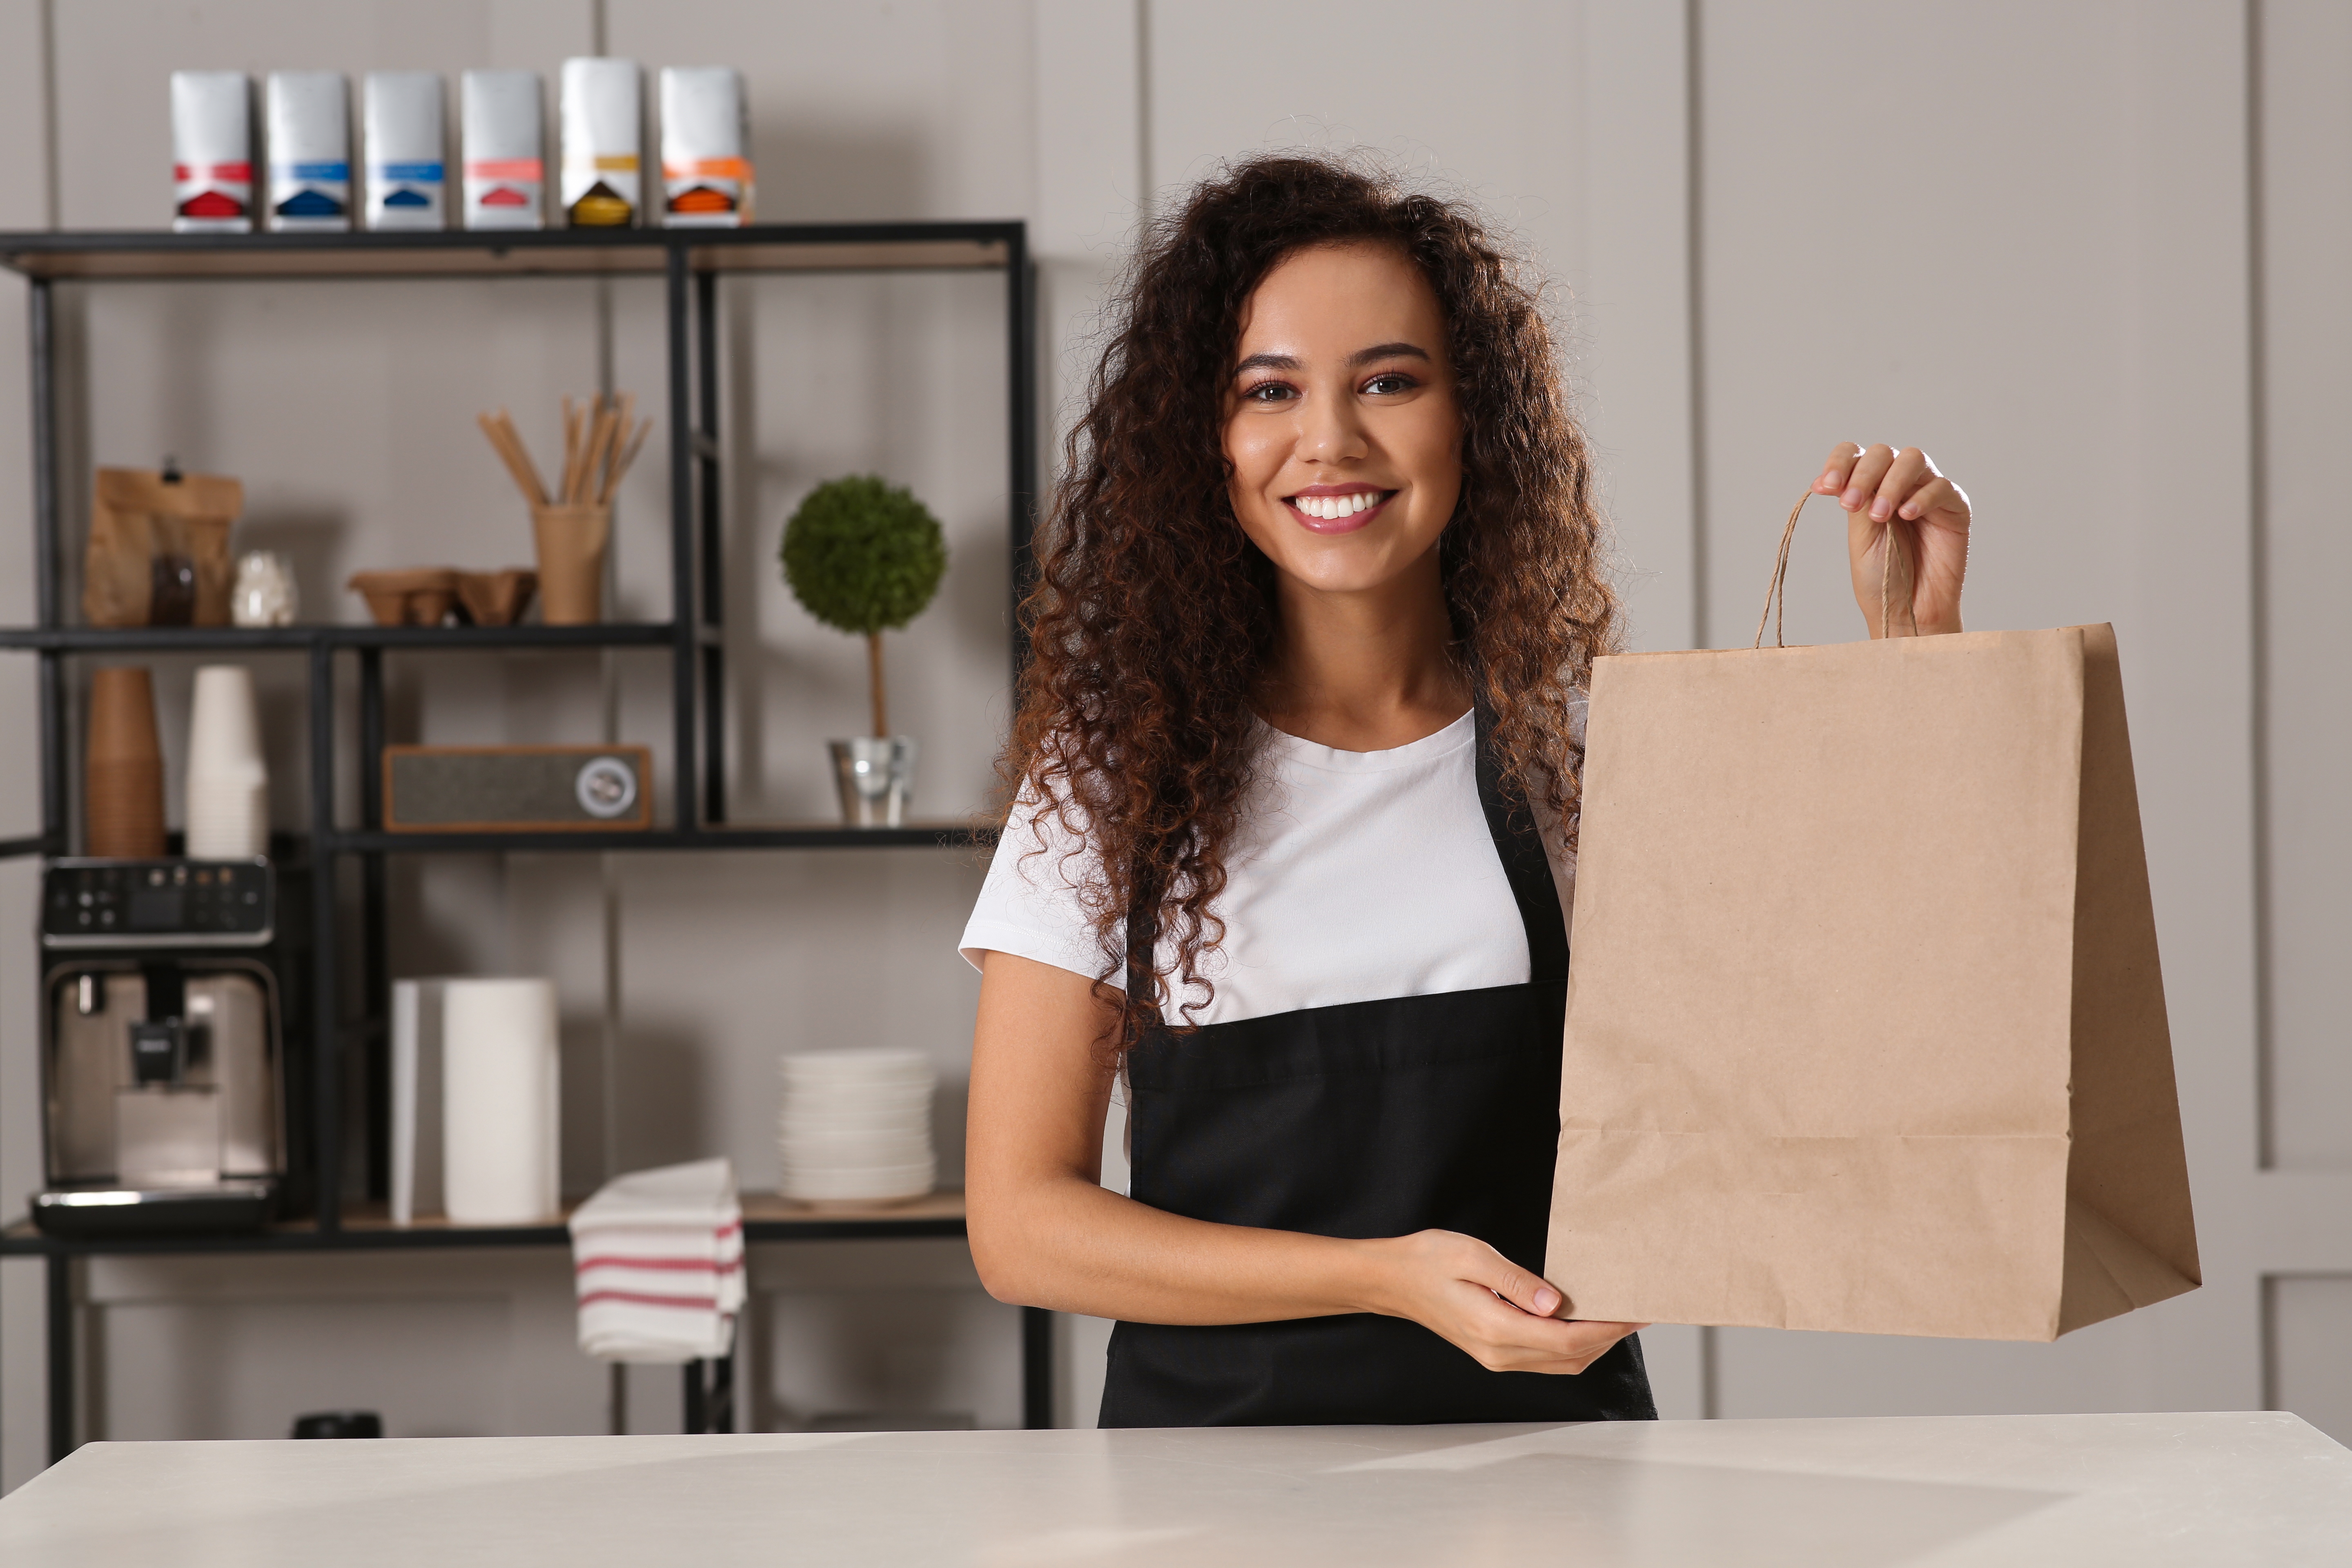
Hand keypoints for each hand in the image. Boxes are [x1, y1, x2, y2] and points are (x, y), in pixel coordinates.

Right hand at [1363, 1230, 1644, 1373]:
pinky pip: (1545, 1358)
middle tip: (1640, 1312)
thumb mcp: (1473, 1256)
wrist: (1392, 1280)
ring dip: (1595, 1344)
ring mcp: (1496, 1357)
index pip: (1567, 1340)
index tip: (1635, 1311)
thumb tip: (1557, 1304)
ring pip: (1562, 1363)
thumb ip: (1517, 1282)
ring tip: (1620, 1317)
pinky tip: (1584, 1322)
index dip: (1608, 1328)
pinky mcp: (1495, 1352)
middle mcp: (1499, 1353)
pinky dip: (1573, 1345)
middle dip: (1611, 1337)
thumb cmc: (1429, 1260)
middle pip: (1572, 1358)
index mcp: (1495, 1328)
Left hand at [1814, 443, 1969, 636]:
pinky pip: (1942, 487)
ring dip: (1891, 482)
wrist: (1906, 610)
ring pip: (1913, 459)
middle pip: (1883, 453)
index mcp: (1869, 487)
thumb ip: (1858, 501)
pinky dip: (1922, 497)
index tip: (1826, 487)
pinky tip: (1906, 515)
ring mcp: (1927, 492)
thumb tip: (1835, 477)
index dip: (1839, 463)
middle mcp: (1898, 484)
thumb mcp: (1861, 536)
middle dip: (1864, 474)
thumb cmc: (1881, 576)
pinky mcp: (1955, 507)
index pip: (1855, 455)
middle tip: (1850, 504)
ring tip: (1880, 515)